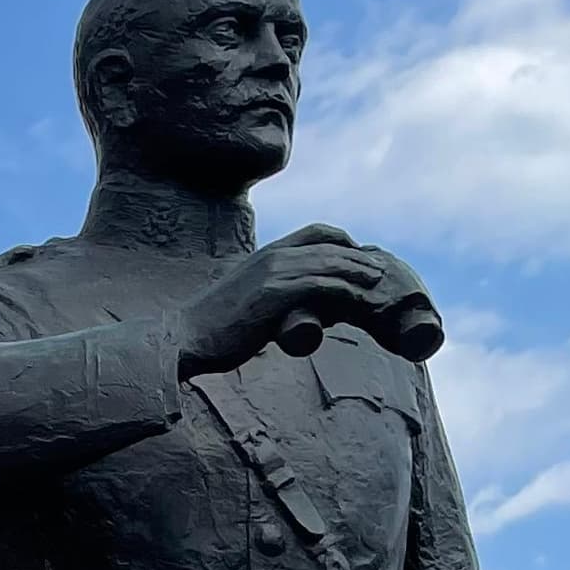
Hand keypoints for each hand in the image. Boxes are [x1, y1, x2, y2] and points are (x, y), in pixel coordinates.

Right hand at [173, 224, 437, 376]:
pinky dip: (346, 292)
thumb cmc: (212, 329)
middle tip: (384, 273)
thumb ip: (270, 296)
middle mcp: (273, 256)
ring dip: (360, 274)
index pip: (317, 232)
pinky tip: (361, 302)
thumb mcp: (244, 302)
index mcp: (266, 253)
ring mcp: (274, 273)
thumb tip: (295, 311)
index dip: (345, 242)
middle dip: (361, 258)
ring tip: (382, 286)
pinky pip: (322, 285)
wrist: (185, 336)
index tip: (362, 258)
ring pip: (331, 264)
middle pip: (332, 246)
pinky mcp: (275, 294)